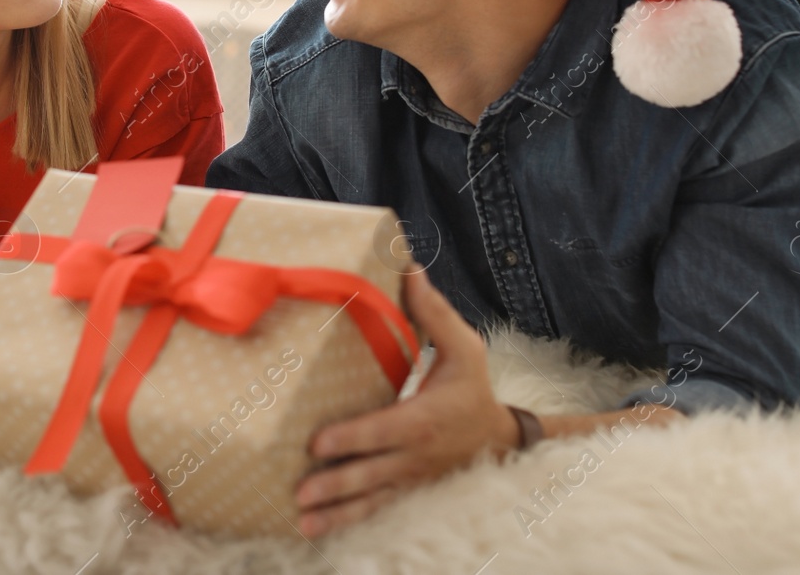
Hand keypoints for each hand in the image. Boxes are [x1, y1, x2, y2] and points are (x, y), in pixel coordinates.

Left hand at [294, 269, 520, 536]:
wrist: (499, 438)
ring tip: (303, 521)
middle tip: (301, 490)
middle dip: (337, 483)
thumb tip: (409, 268)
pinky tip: (312, 530)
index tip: (319, 442)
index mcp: (426, 418)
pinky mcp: (404, 491)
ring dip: (336, 512)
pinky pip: (374, 510)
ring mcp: (409, 478)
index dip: (354, 438)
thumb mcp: (465, 348)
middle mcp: (415, 454)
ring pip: (370, 499)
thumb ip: (434, 313)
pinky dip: (345, 522)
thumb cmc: (472, 387)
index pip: (385, 430)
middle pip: (372, 472)